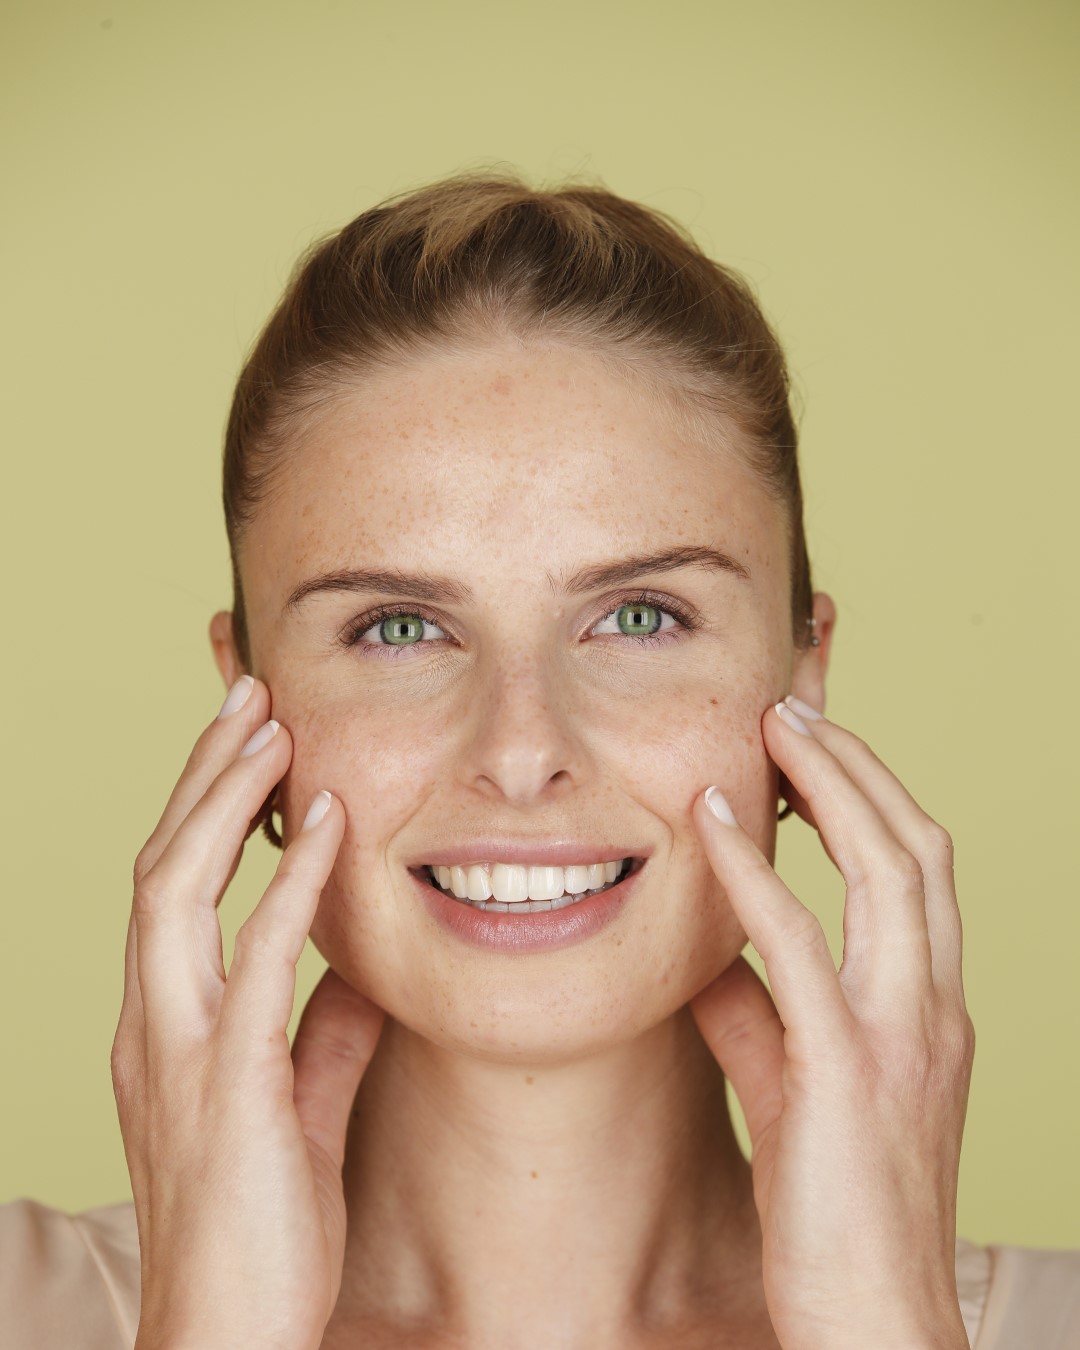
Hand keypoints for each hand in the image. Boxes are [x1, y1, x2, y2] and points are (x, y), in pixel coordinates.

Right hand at [111, 676, 385, 1349]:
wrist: (230, 1344)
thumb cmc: (263, 1232)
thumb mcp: (296, 1109)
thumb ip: (317, 1035)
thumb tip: (354, 966)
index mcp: (166, 1027)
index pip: (173, 887)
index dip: (204, 806)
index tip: (248, 740)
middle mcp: (153, 1026)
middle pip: (161, 864)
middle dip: (203, 774)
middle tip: (251, 695)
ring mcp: (177, 1056)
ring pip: (177, 893)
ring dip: (224, 802)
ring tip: (270, 728)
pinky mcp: (225, 1093)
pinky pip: (254, 967)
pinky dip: (291, 888)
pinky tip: (330, 829)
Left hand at [690, 699, 974, 1349]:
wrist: (873, 1322)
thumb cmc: (832, 1209)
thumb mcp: (793, 1088)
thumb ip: (757, 1017)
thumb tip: (708, 957)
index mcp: (927, 1008)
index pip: (915, 871)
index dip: (871, 794)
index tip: (812, 745)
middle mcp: (932, 1007)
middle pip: (917, 847)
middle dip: (860, 766)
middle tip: (794, 707)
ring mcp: (901, 1037)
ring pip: (890, 873)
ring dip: (833, 787)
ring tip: (775, 728)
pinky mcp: (848, 1075)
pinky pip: (800, 948)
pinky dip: (757, 872)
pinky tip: (714, 821)